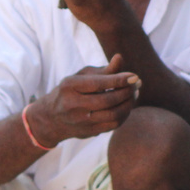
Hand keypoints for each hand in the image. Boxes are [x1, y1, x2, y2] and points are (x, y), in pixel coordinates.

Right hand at [27, 54, 141, 146]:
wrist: (52, 117)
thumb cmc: (72, 90)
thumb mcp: (82, 76)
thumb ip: (103, 70)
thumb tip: (119, 58)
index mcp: (69, 86)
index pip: (98, 84)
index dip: (119, 80)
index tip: (135, 77)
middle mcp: (72, 105)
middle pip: (107, 100)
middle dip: (127, 92)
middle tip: (137, 84)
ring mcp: (79, 121)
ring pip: (113, 115)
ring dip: (129, 104)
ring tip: (134, 94)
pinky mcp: (87, 132)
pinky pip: (113, 125)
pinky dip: (125, 114)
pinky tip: (127, 105)